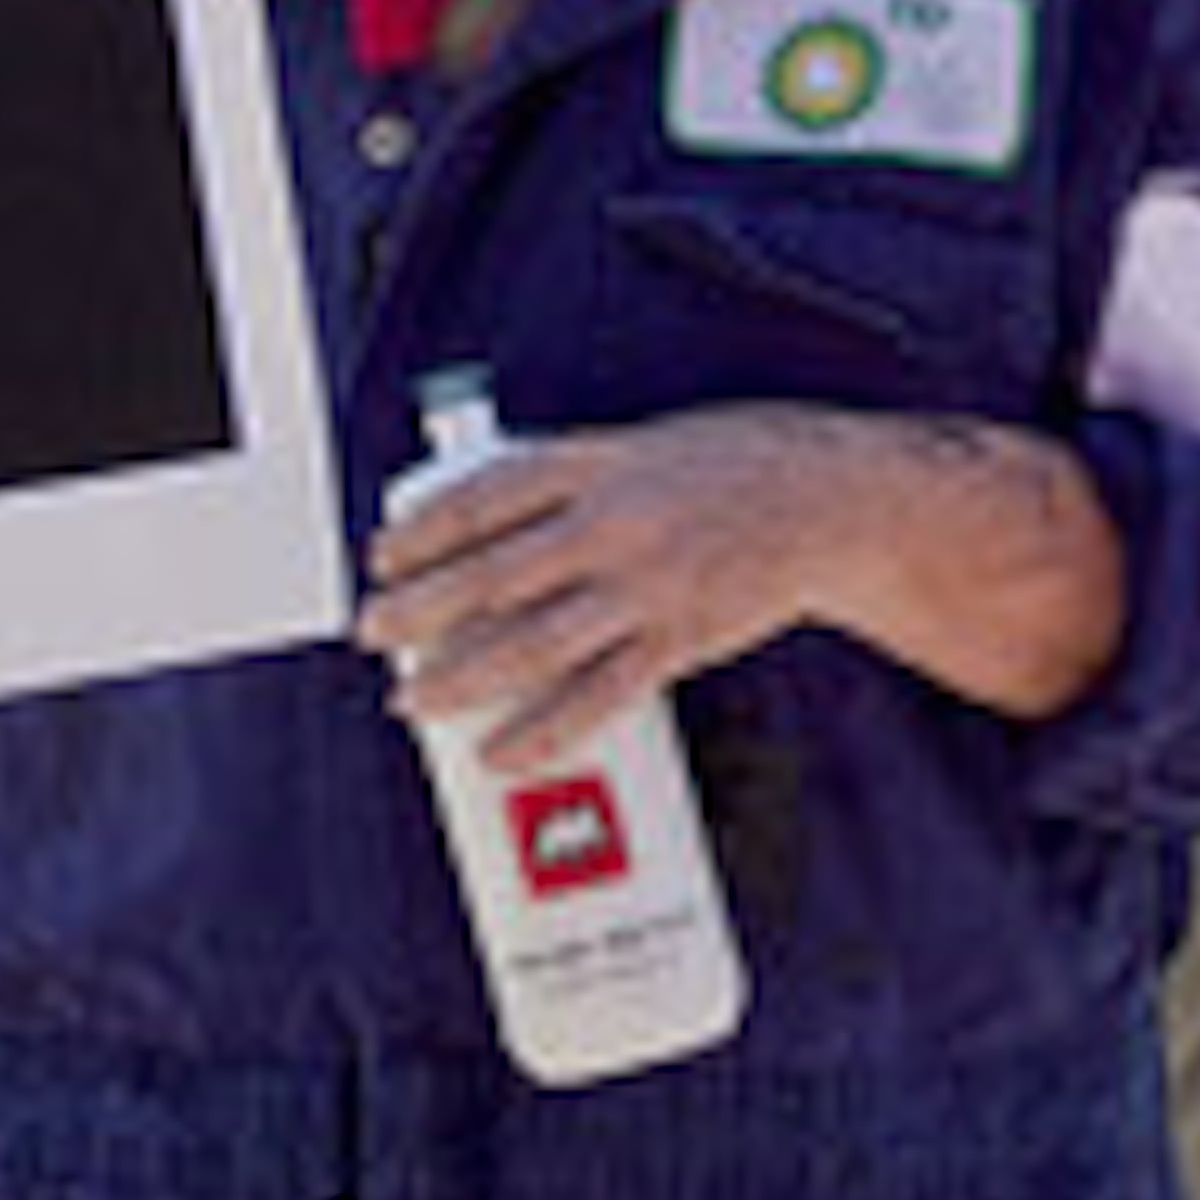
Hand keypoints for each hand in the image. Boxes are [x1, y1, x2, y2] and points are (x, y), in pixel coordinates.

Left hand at [359, 409, 853, 763]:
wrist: (826, 500)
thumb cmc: (728, 467)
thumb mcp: (639, 447)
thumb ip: (570, 482)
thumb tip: (490, 525)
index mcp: (596, 461)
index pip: (485, 497)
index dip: (424, 531)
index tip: (382, 557)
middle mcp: (613, 521)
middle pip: (494, 574)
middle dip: (421, 610)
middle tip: (373, 633)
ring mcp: (646, 585)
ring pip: (535, 643)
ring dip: (463, 676)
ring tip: (411, 700)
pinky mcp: (679, 639)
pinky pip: (601, 695)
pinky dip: (545, 730)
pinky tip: (500, 752)